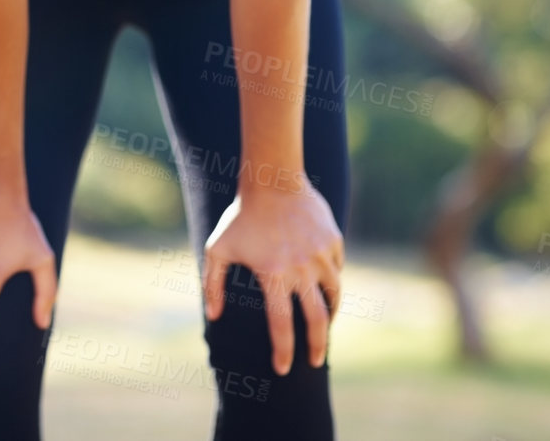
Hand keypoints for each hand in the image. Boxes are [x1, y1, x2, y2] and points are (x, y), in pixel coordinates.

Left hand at [202, 175, 343, 375]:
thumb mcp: (217, 248)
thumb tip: (213, 317)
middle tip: (315, 363)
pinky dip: (332, 284)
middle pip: (317, 321)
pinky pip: (337, 271)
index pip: (281, 326)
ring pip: (334, 297)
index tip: (282, 370)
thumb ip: (212, 284)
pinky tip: (324, 290)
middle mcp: (302, 270)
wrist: (272, 179)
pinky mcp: (334, 243)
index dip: (282, 352)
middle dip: (317, 348)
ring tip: (323, 327)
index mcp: (274, 275)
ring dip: (329, 317)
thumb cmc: (240, 216)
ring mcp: (322, 257)